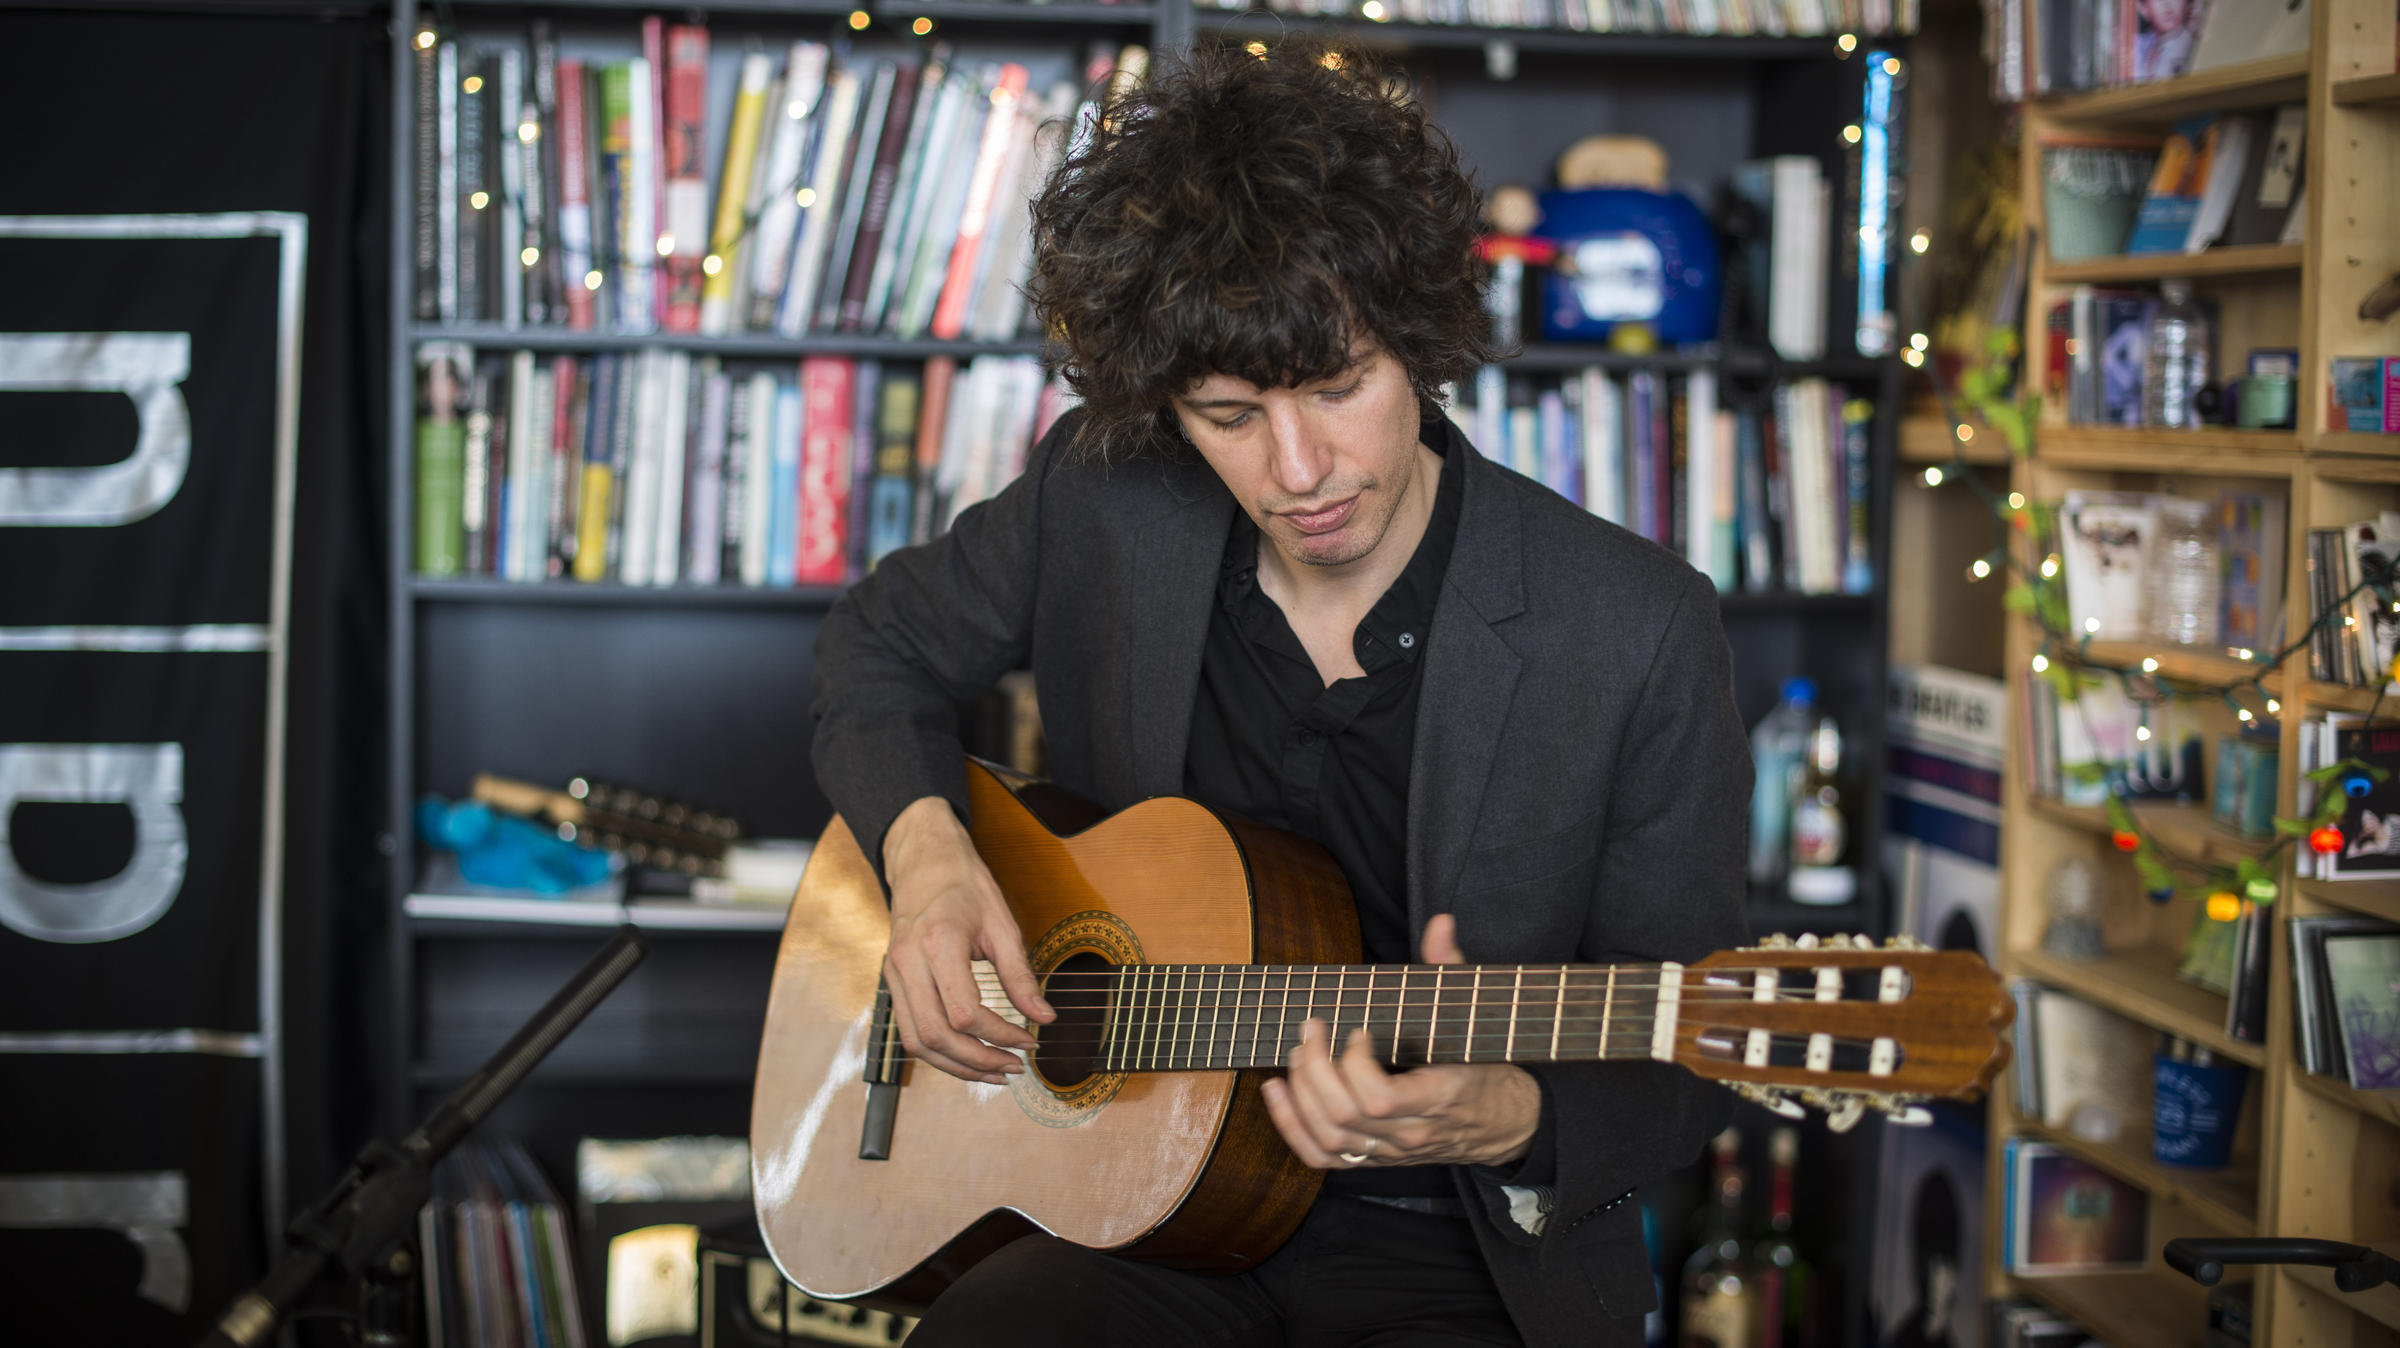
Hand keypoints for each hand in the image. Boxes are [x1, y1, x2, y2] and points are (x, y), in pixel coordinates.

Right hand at [880, 796, 1053, 1084]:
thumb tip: (1045, 1018)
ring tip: (995, 1072)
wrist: (924, 864)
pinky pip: (910, 1032)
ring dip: (957, 1067)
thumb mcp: (1002, 925)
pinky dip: (941, 1053)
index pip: (966, 1012)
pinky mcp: (892, 984)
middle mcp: (908, 964)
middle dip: (978, 1061)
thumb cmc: (966, 888)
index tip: (1030, 1040)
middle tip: (1014, 1067)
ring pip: (917, 1043)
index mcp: (938, 944)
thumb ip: (1020, 976)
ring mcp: (894, 976)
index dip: (1001, 1035)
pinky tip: (970, 1056)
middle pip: (936, 1036)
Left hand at [1259, 914, 1540, 1170]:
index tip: (1358, 1030)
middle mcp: (1410, 1133)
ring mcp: (1389, 1150)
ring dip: (1299, 1093)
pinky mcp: (1374, 1158)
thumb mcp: (1473, 1017)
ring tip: (1295, 1052)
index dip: (1353, 1064)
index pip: (1377, 1099)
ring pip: (1328, 1137)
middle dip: (1314, 1067)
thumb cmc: (1484, 1067)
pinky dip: (1290, 1126)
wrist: (1504, 1123)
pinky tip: (1276, 1090)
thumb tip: (1439, 923)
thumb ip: (1451, 968)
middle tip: (1311, 1029)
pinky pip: (1321, 1157)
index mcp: (1437, 1099)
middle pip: (1343, 1116)